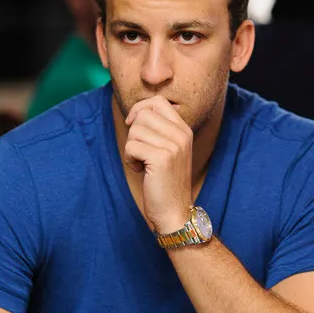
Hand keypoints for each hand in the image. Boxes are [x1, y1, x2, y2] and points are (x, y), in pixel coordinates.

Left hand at [124, 96, 192, 232]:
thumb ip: (157, 130)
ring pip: (135, 129)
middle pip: (143, 114)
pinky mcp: (161, 158)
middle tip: (140, 152)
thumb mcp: (167, 150)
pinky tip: (140, 170)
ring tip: (141, 163)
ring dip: (131, 148)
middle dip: (133, 133)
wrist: (174, 211)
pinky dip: (129, 159)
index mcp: (184, 130)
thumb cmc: (165, 181)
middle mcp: (181, 134)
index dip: (140, 109)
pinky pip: (131, 145)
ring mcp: (173, 145)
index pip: (158, 101)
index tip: (134, 126)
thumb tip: (135, 113)